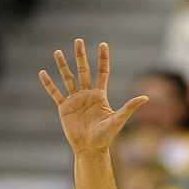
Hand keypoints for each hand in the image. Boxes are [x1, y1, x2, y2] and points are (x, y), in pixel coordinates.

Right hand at [39, 39, 147, 153]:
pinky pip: (55, 93)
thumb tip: (146, 98)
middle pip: (83, 71)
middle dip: (81, 56)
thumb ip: (130, 107)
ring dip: (62, 65)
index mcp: (100, 96)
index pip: (102, 72)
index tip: (103, 44)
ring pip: (67, 78)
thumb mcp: (118, 120)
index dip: (103, 59)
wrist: (91, 148)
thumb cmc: (106, 136)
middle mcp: (87, 95)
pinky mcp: (64, 107)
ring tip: (57, 52)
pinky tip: (42, 73)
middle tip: (78, 40)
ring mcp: (75, 100)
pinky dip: (49, 84)